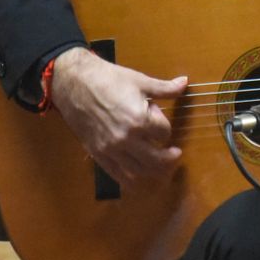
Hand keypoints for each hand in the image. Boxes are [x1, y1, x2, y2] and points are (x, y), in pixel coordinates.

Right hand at [48, 47, 187, 191]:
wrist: (74, 82)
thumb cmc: (108, 79)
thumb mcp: (140, 81)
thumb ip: (165, 88)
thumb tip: (185, 82)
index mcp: (139, 120)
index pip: (164, 133)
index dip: (165, 126)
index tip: (157, 118)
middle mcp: (126, 139)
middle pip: (157, 159)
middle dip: (170, 158)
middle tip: (175, 154)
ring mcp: (111, 149)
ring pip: (140, 172)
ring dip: (155, 172)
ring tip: (162, 167)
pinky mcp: (98, 154)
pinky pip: (118, 175)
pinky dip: (132, 181)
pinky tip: (140, 179)